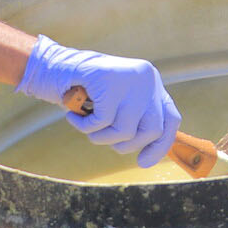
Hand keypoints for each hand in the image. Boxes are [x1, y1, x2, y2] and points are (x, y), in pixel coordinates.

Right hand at [16, 36, 181, 167]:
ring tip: (86, 126)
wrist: (56, 66)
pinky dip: (84, 126)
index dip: (161, 145)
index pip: (171, 119)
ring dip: (101, 137)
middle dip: (127, 145)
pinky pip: (101, 122)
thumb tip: (149, 155)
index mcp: (152, 83)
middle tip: (105, 141)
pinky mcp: (108, 80)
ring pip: (125, 130)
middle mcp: (146, 78)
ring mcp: (129, 78)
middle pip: (152, 129)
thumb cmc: (88, 91)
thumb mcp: (118, 103)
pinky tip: (73, 117)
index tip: (142, 162)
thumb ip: (135, 118)